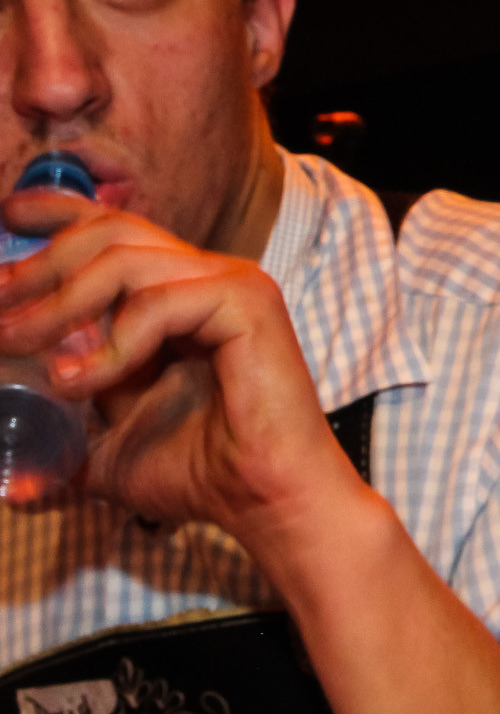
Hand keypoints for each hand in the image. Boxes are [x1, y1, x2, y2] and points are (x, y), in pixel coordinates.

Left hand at [0, 191, 360, 544]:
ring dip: (59, 303)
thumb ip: (58, 438)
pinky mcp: (247, 304)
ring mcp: (230, 284)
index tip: (8, 215)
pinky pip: (160, 301)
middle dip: (40, 264)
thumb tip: (7, 468)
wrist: (260, 499)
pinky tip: (82, 381)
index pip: (117, 230)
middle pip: (112, 232)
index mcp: (176, 295)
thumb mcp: (104, 448)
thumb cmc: (200, 471)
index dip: (60, 214)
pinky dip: (111, 343)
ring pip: (126, 258)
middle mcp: (206, 277)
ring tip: (19, 343)